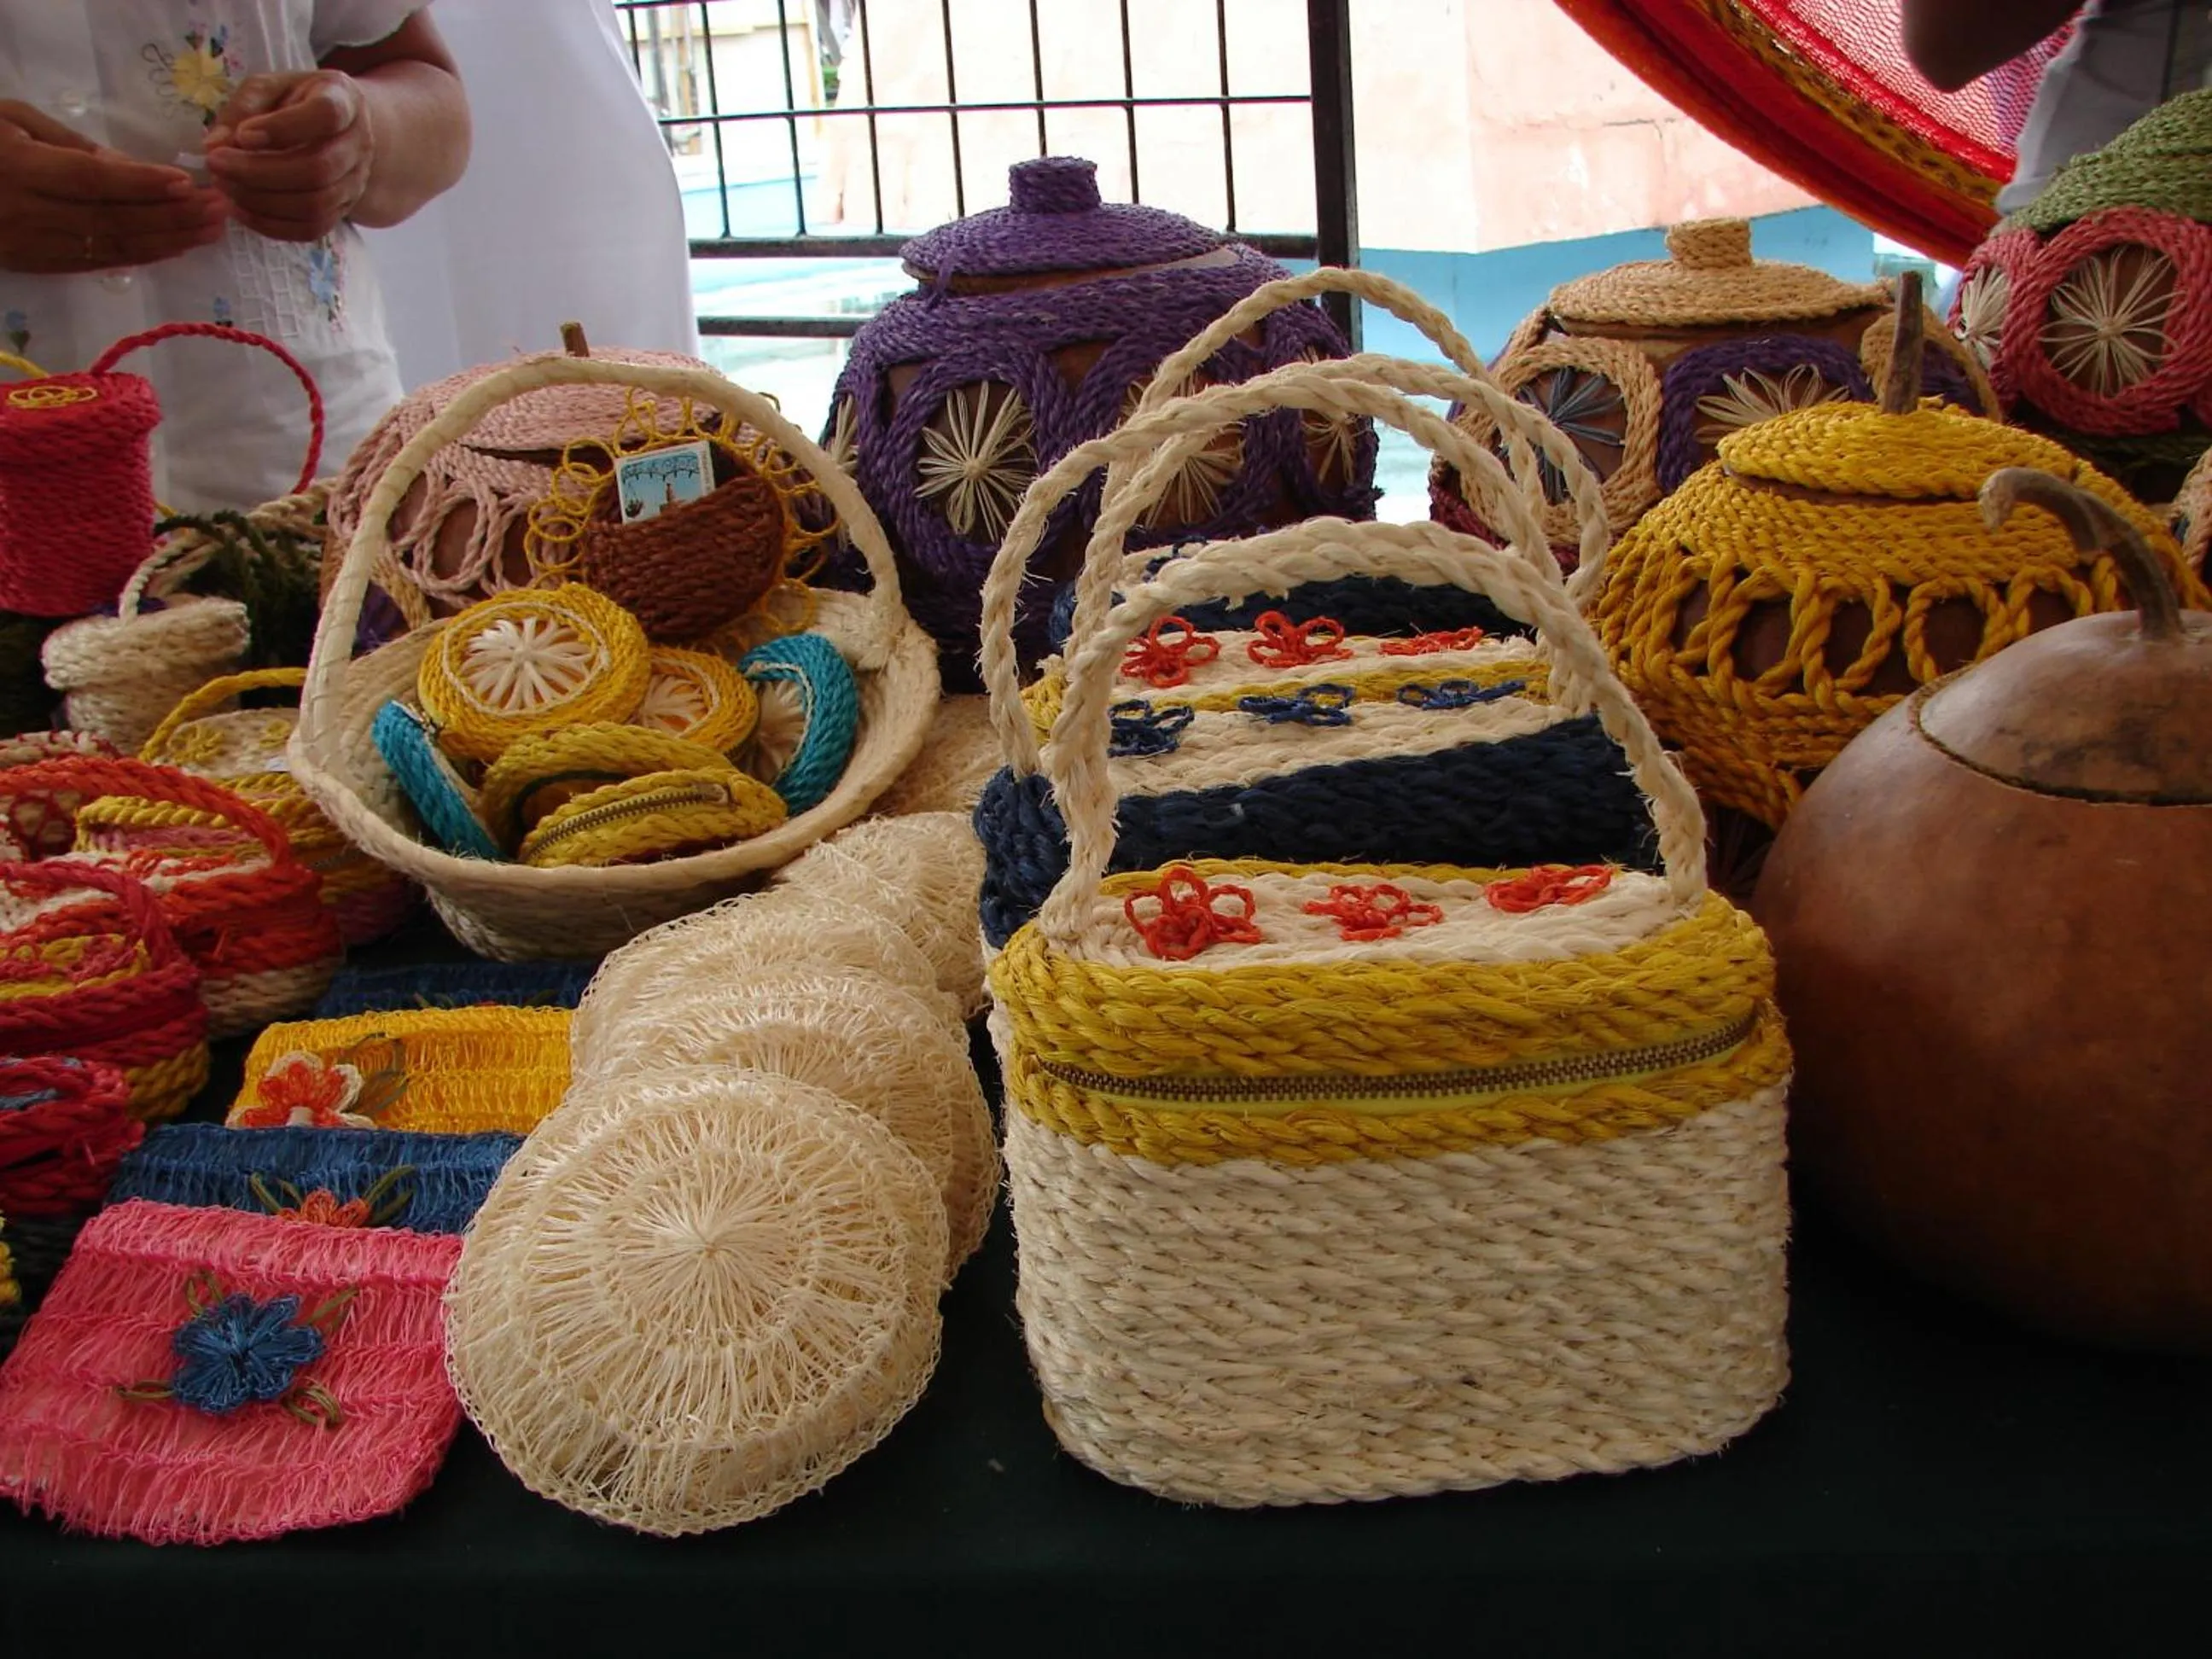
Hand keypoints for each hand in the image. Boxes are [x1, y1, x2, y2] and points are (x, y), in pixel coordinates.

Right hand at [0, 101, 226, 273]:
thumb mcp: (13, 119)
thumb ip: (72, 145)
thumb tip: (132, 169)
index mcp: (18, 167)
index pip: (92, 181)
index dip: (142, 184)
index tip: (187, 184)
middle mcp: (25, 212)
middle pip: (112, 220)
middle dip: (172, 217)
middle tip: (219, 209)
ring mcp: (30, 244)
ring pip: (111, 248)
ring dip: (167, 242)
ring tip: (210, 231)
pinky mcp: (34, 265)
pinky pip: (96, 264)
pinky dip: (139, 257)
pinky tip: (174, 248)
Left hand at [205, 72, 373, 241]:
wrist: (336, 131)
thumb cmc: (297, 102)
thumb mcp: (268, 88)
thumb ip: (242, 109)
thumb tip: (214, 144)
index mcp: (343, 100)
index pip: (326, 115)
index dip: (283, 128)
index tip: (243, 134)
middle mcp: (358, 144)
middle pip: (318, 169)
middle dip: (259, 172)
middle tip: (216, 164)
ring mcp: (356, 182)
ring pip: (314, 205)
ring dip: (261, 200)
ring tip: (224, 185)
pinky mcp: (343, 211)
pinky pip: (311, 229)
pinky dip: (271, 224)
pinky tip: (241, 208)